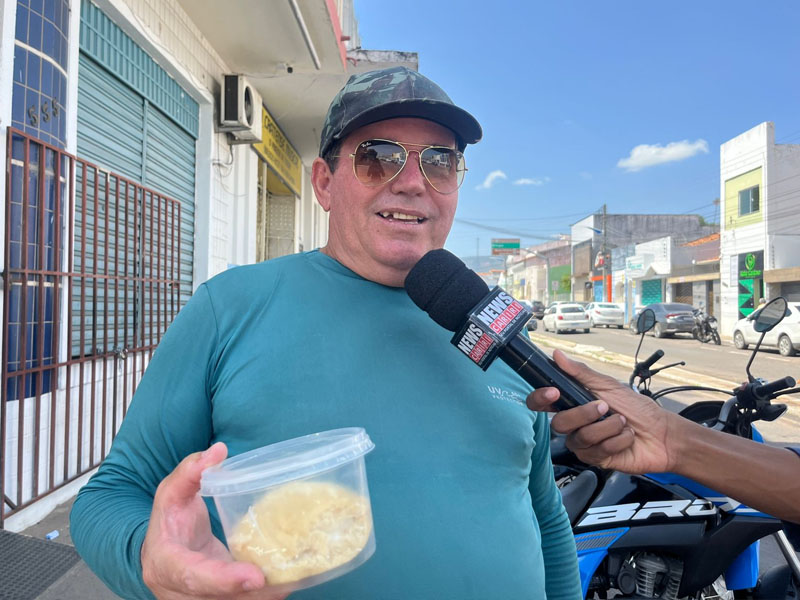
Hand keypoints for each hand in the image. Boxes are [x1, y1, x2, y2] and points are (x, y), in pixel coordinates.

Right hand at [141, 443, 287, 598]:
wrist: (162, 553)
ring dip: (264, 596)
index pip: (193, 576)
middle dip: (254, 594)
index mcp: (165, 563)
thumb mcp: (172, 492)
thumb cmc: (169, 521)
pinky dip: (265, 596)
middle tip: (288, 578)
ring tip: (295, 578)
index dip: (224, 579)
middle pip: (218, 599)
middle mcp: (178, 592)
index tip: (256, 576)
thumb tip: (218, 451)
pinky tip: (290, 581)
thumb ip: (191, 471)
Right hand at [527, 349, 679, 473]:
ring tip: (623, 423)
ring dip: (608, 427)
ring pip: (580, 437)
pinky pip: (598, 450)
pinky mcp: (596, 459)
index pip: (541, 403)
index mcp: (572, 404)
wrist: (662, 434)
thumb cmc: (637, 408)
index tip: (554, 393)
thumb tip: (557, 354)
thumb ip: (580, 372)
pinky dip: (617, 440)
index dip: (540, 399)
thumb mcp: (609, 386)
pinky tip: (626, 438)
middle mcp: (574, 424)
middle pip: (559, 423)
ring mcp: (584, 443)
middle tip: (605, 407)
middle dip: (585, 414)